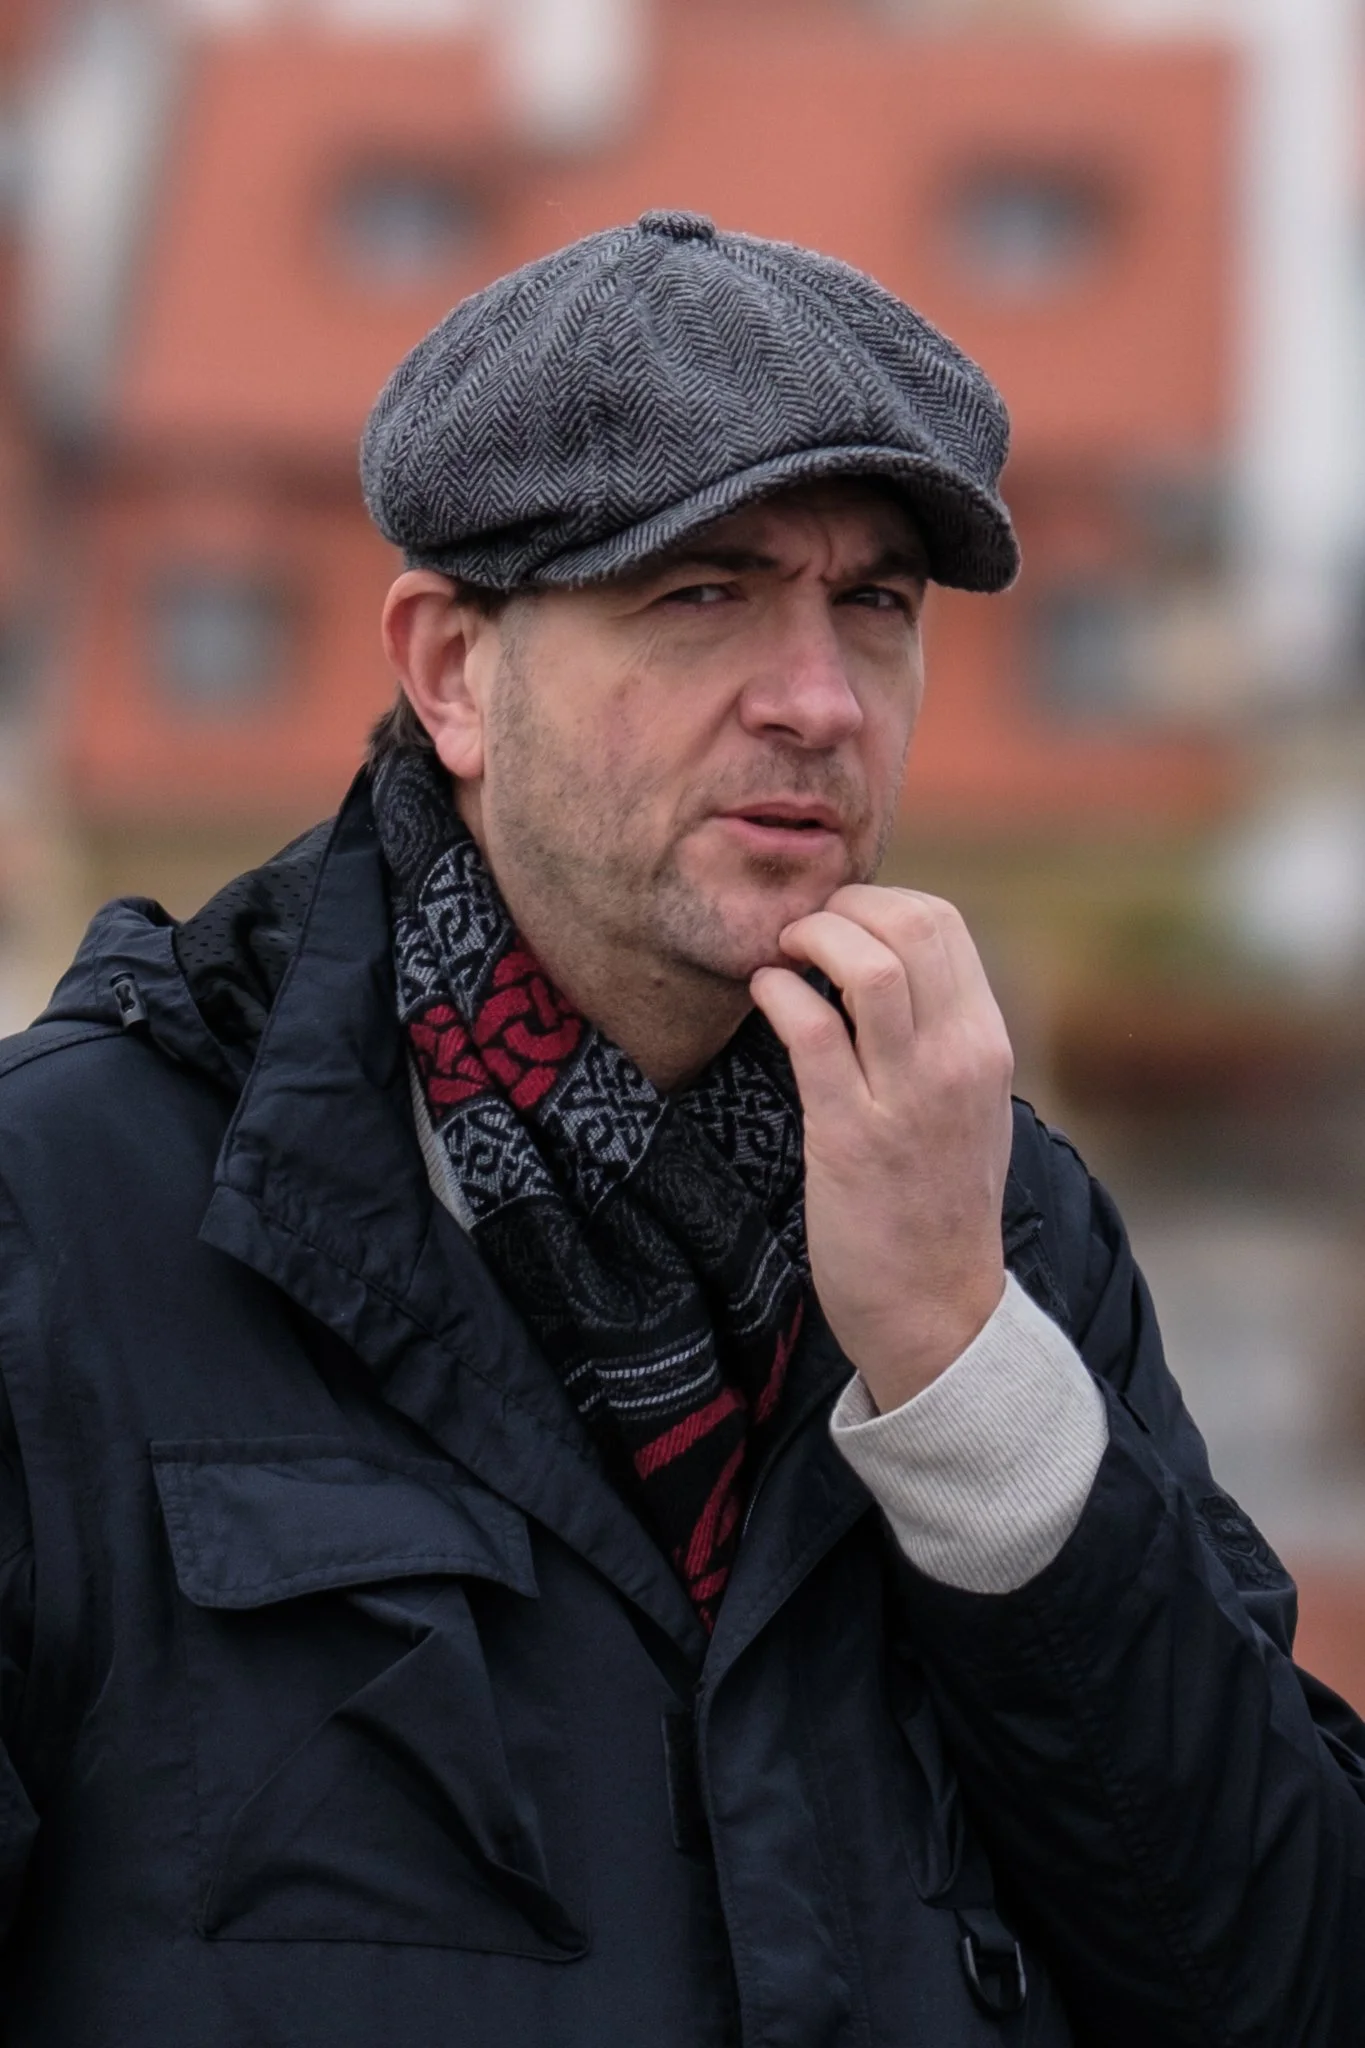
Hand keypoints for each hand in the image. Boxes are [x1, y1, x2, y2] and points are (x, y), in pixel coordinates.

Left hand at [750, 885, 1013, 1412]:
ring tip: (782, 954)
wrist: (938, 1308)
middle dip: (842, 906)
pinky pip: (813, 1033)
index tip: (835, 923)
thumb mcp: (967, 1106)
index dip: (877, 901)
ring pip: (869, 966)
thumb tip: (883, 969)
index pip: (943, 923)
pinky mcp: (852, 1137)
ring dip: (810, 939)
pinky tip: (765, 994)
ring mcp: (909, 1097)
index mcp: (986, 1043)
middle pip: (912, 924)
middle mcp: (958, 1059)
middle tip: (800, 932)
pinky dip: (780, 993)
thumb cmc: (938, 1203)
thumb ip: (939, 1036)